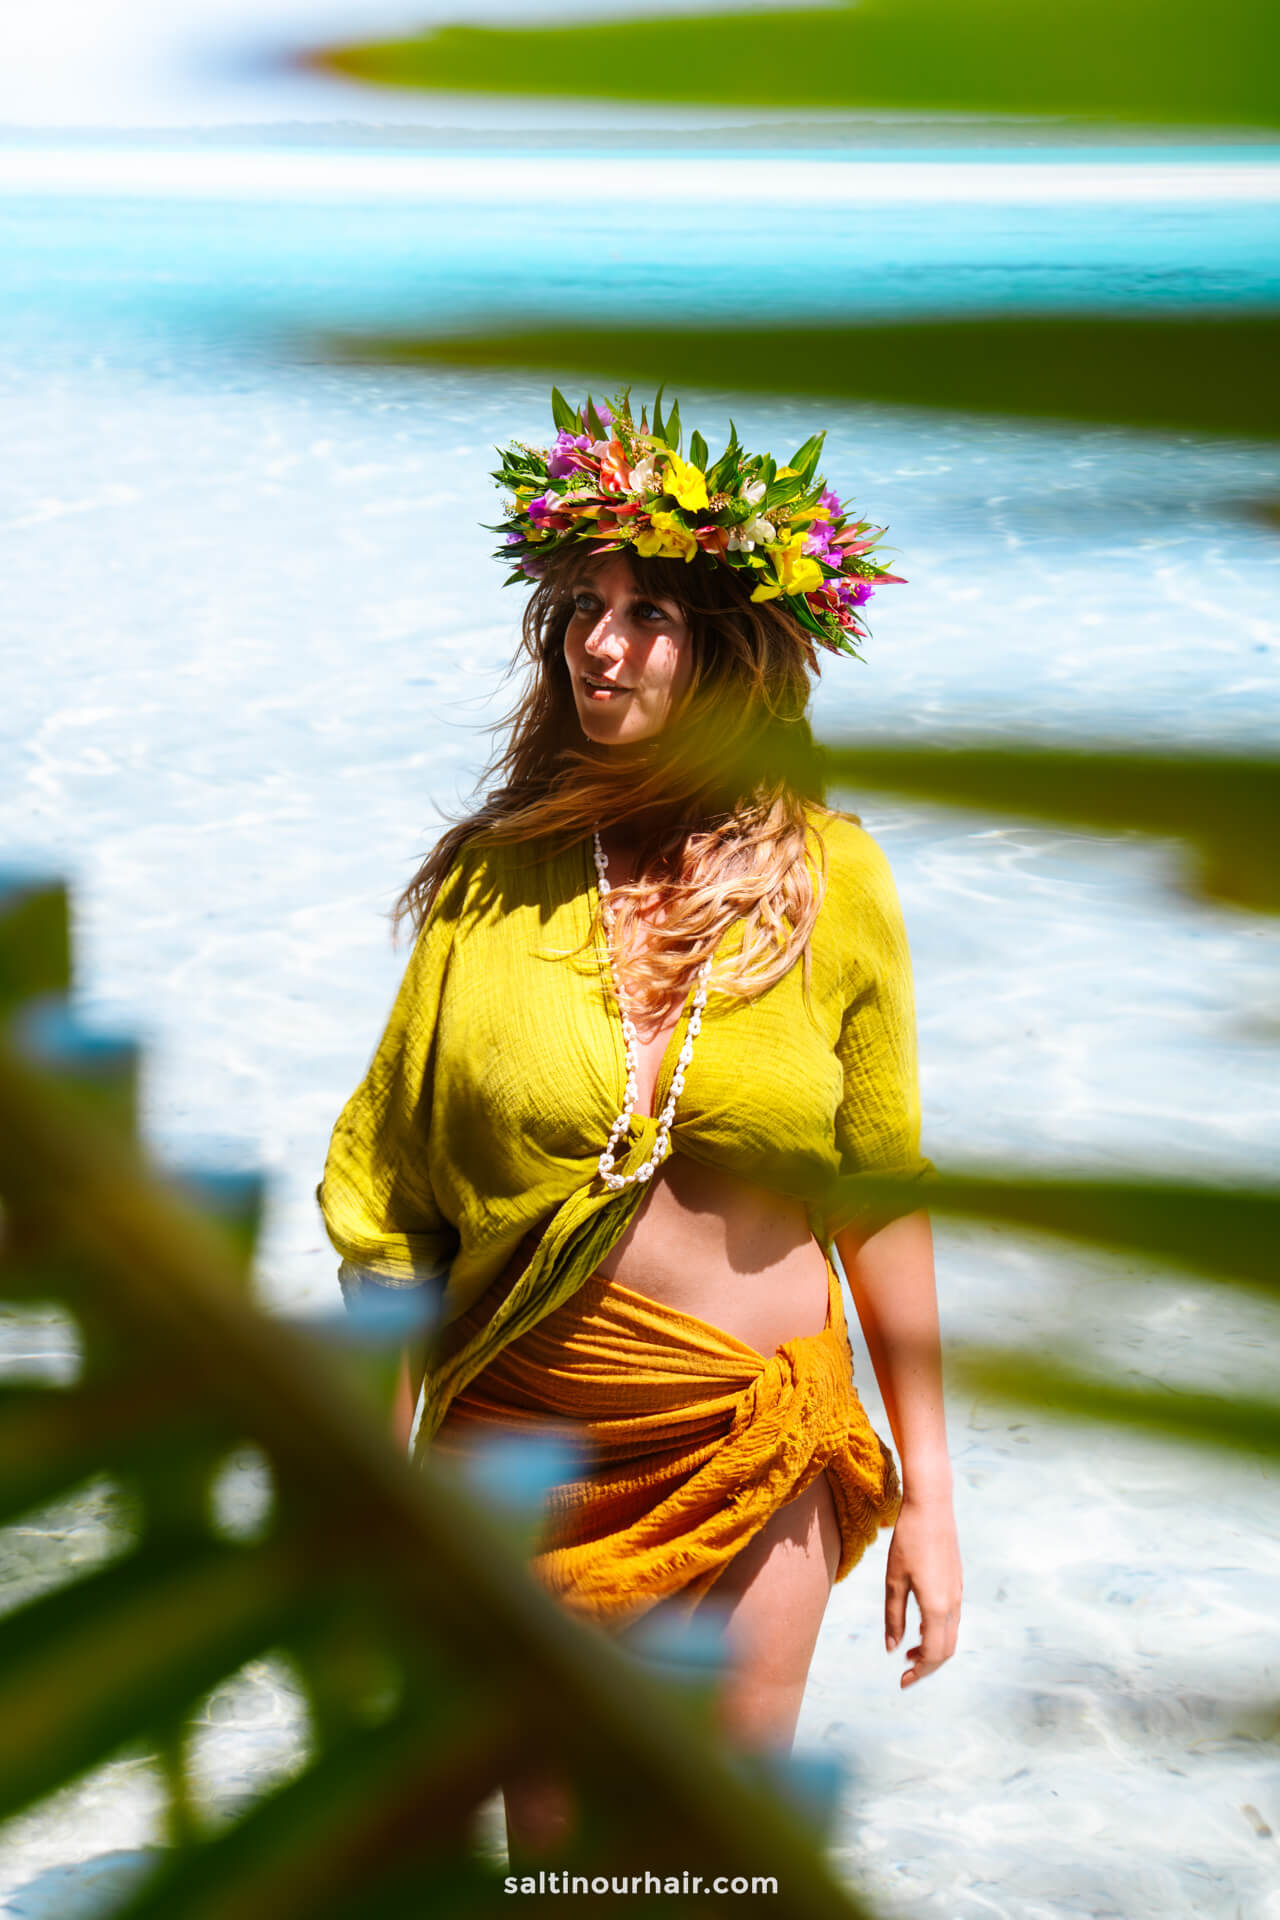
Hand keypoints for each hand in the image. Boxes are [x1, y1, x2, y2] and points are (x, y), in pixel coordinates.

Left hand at [884, 1491, 961, 1688]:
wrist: (932, 1508)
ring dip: (932, 1650)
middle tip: (905, 1673)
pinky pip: (952, 1620)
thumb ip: (893, 1617)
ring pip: (951, 1636)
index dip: (918, 1672)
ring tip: (909, 1653)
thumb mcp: (894, 1580)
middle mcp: (953, 1605)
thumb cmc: (907, 1542)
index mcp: (937, 1607)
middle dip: (927, 1667)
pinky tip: (918, 1627)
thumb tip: (892, 1649)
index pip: (933, 1654)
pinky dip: (937, 1633)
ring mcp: (958, 1594)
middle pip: (946, 1650)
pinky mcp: (957, 1584)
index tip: (901, 1681)